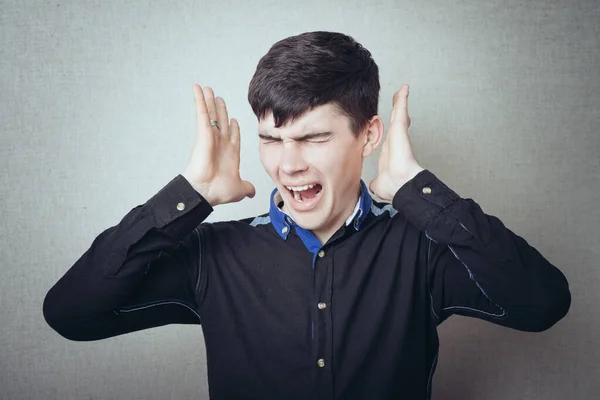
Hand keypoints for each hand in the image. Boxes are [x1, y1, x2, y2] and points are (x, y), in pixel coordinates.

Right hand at [182, 84, 255, 206]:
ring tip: (207, 89)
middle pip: (220, 121)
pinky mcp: (203, 133)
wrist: (206, 191)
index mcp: (230, 154)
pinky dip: (200, 100)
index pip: (232, 136)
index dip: (233, 127)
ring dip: (209, 101)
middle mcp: (220, 144)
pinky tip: (197, 89)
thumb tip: (252, 192)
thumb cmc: (219, 191)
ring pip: (211, 114)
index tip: (233, 119)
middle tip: (219, 99)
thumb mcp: (240, 189)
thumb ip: (247, 188)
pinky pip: (202, 113)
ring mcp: (211, 137)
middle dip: (220, 110)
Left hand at [369, 84, 424, 200]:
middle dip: (397, 110)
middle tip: (399, 99)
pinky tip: (404, 88)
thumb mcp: (380, 182)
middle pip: (396, 121)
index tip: (394, 123)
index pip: (392, 137)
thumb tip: (375, 185)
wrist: (400, 183)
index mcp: (391, 151)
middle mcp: (395, 140)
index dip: (393, 130)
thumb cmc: (393, 184)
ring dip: (400, 101)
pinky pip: (401, 108)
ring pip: (399, 112)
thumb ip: (377, 181)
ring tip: (402, 90)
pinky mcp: (400, 127)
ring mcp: (398, 133)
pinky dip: (402, 98)